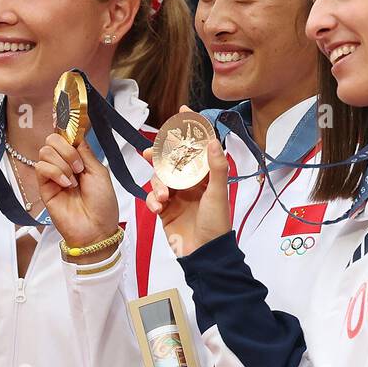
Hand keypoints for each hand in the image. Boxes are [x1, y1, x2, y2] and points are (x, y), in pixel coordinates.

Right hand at [36, 133, 119, 262]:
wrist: (96, 228)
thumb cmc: (103, 203)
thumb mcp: (99, 172)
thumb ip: (85, 153)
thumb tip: (75, 135)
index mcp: (80, 160)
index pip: (66, 137)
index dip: (67, 131)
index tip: (72, 130)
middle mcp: (64, 165)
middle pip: (52, 140)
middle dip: (66, 149)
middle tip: (79, 167)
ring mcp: (53, 176)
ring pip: (45, 152)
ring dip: (63, 163)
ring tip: (74, 180)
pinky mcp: (44, 187)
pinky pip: (41, 168)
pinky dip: (55, 172)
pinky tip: (66, 184)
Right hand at [143, 107, 231, 257]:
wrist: (204, 254)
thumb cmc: (216, 224)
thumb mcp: (218, 194)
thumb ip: (215, 167)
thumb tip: (213, 140)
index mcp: (206, 176)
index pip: (198, 147)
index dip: (191, 129)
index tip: (182, 112)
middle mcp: (191, 183)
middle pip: (172, 160)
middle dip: (160, 155)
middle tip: (150, 153)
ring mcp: (177, 195)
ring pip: (160, 178)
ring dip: (158, 184)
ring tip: (163, 196)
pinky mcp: (165, 209)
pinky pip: (154, 197)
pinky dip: (153, 200)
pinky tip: (158, 207)